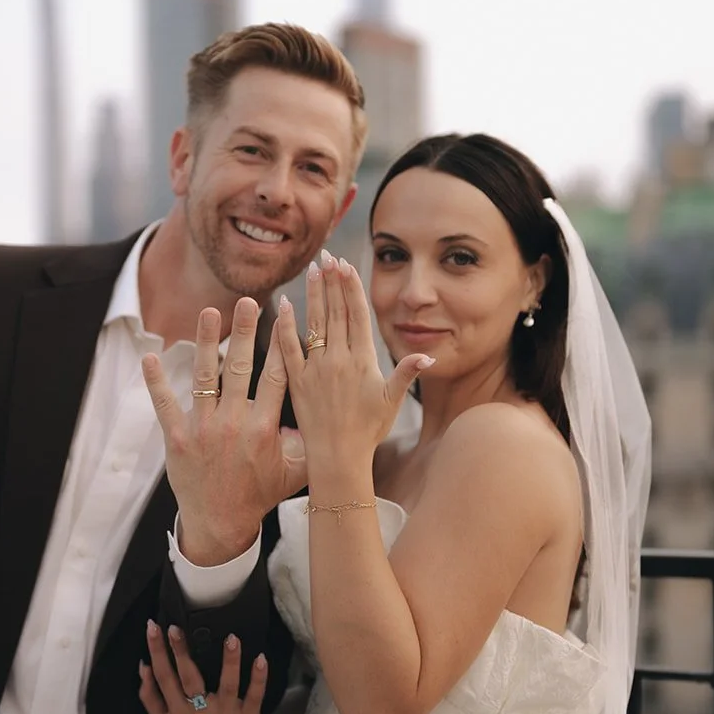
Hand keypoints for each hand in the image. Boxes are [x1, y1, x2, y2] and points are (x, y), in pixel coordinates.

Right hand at [139, 620, 267, 713]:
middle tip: (175, 627)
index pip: (163, 678)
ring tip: (230, 638)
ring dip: (229, 661)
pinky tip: (260, 658)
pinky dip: (258, 678)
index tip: (153, 628)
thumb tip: (143, 667)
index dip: (157, 653)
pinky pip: (254, 695)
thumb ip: (150, 698)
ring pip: (227, 685)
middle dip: (180, 652)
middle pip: (188, 678)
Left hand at [142, 297, 306, 564]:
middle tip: (248, 301)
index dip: (283, 343)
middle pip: (240, 367)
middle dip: (245, 331)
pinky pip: (164, 404)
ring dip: (206, 342)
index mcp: (265, 428)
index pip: (278, 376)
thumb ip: (311, 440)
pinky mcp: (177, 438)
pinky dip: (157, 381)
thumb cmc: (261, 493)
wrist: (220, 523)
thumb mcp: (296, 470)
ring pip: (205, 377)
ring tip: (209, 312)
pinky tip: (151, 356)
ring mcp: (203, 429)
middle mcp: (234, 424)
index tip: (286, 314)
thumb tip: (332, 411)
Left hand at [278, 251, 430, 466]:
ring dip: (313, 294)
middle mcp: (339, 360)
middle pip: (336, 312)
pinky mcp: (297, 381)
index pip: (357, 314)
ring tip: (311, 269)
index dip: (351, 287)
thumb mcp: (392, 401)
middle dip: (331, 281)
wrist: (338, 458)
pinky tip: (285, 304)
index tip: (346, 265)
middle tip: (327, 256)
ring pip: (315, 323)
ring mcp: (316, 369)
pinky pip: (289, 348)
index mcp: (363, 361)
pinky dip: (287, 325)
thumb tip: (428, 356)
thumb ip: (406, 374)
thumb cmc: (368, 431)